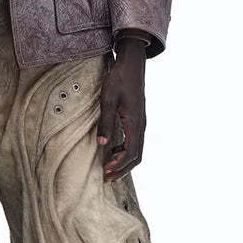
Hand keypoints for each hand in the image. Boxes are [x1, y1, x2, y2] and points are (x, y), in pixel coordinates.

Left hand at [98, 39, 146, 180]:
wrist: (131, 64)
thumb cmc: (119, 79)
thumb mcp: (108, 99)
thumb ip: (105, 122)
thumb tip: (102, 144)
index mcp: (135, 123)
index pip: (131, 153)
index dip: (119, 166)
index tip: (105, 172)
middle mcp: (141, 126)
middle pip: (137, 156)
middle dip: (122, 169)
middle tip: (106, 177)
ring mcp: (141, 123)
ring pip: (137, 150)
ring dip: (123, 162)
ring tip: (108, 167)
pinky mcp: (137, 119)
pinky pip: (134, 142)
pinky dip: (125, 151)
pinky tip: (112, 150)